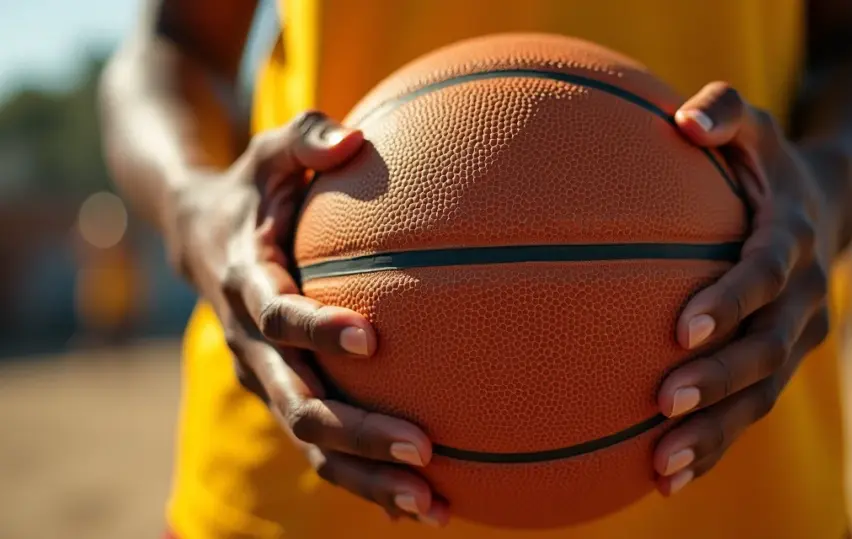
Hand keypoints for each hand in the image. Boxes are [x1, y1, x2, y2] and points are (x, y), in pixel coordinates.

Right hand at [168, 111, 448, 525]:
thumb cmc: (251, 187)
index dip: (318, 329)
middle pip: (299, 402)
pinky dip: (363, 479)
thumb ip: (305, 138)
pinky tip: (424, 504)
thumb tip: (356, 134)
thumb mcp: (268, 150)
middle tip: (425, 449)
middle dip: (359, 432)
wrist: (195, 236)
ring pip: (310, 443)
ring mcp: (264, 378)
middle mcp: (250, 343)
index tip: (373, 338)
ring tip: (432, 506)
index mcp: (245, 283)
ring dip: (367, 478)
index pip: (279, 315)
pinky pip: (320, 447)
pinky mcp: (281, 394)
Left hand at [651, 83, 839, 494]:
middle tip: (663, 403)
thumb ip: (723, 111)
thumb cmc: (766, 163)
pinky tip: (667, 478)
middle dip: (719, 380)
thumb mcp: (754, 123)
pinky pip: (752, 410)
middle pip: (767, 348)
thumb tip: (682, 121)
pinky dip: (716, 445)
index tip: (681, 328)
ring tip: (662, 466)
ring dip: (716, 432)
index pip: (766, 272)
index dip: (731, 300)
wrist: (827, 205)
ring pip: (762, 394)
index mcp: (792, 238)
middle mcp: (804, 296)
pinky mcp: (784, 364)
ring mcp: (798, 337)